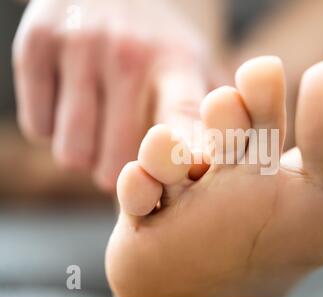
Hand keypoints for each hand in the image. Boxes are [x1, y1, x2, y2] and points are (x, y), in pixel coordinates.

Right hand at [13, 0, 216, 191]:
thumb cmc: (156, 41)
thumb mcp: (193, 63)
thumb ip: (212, 112)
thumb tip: (238, 159)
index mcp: (175, 64)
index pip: (181, 117)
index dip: (182, 155)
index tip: (187, 179)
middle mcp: (128, 55)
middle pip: (115, 165)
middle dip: (120, 174)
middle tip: (127, 151)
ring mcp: (79, 47)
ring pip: (72, 154)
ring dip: (85, 154)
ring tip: (100, 127)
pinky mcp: (34, 46)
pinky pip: (38, 129)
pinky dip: (52, 129)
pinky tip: (70, 104)